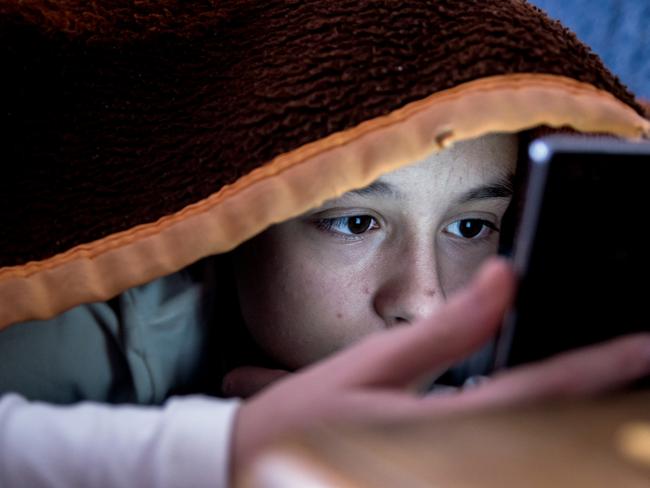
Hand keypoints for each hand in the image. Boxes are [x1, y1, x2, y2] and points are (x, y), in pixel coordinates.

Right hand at [230, 258, 649, 471]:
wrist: (261, 468)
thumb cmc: (309, 417)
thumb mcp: (372, 368)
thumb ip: (446, 329)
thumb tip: (504, 280)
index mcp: (446, 425)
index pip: (543, 390)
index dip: (604, 366)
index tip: (646, 341)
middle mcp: (461, 456)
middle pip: (558, 428)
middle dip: (606, 394)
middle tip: (639, 355)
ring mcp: (453, 468)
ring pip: (540, 445)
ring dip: (582, 414)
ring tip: (614, 379)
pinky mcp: (438, 470)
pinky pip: (505, 452)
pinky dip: (540, 429)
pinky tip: (551, 407)